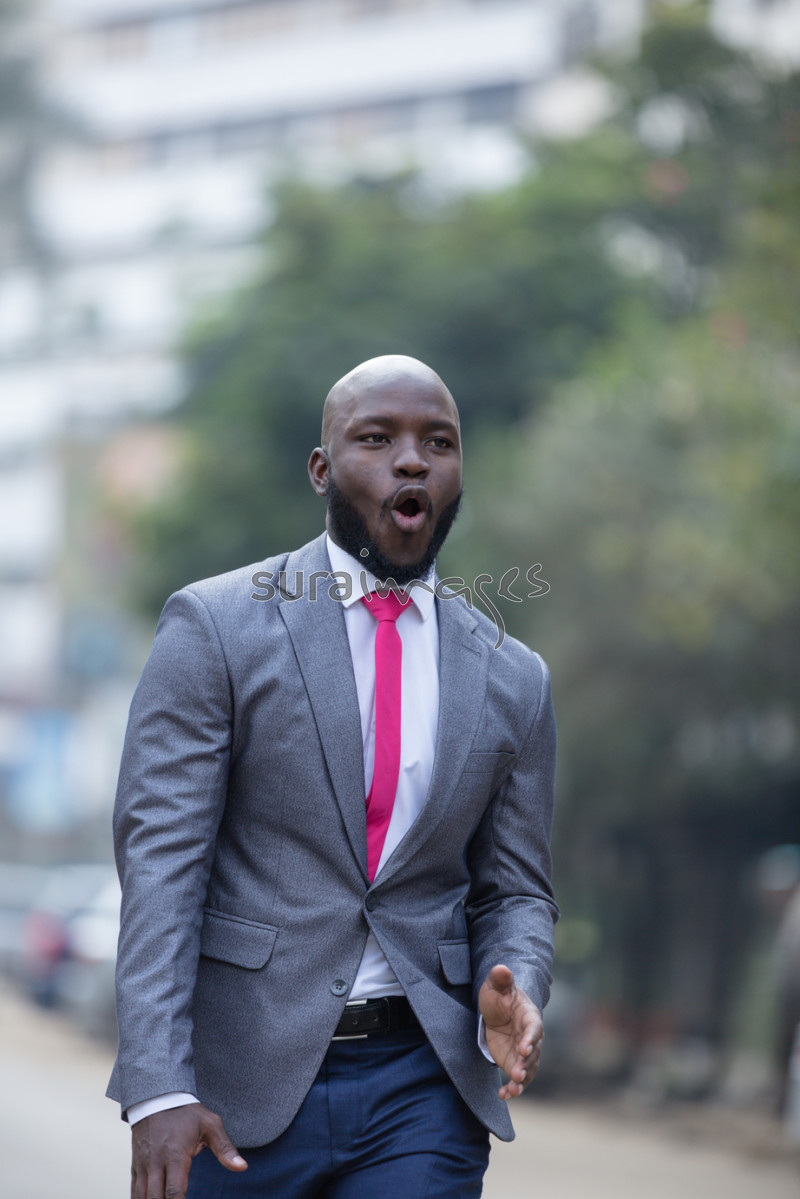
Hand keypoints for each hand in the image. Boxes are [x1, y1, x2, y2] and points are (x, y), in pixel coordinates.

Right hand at [131, 1103, 246, 1198]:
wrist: (157, 1097)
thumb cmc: (186, 1112)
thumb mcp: (210, 1124)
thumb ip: (225, 1148)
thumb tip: (242, 1167)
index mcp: (175, 1154)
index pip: (175, 1192)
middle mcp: (156, 1162)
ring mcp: (143, 1165)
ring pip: (141, 1197)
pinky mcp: (135, 1166)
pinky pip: (134, 1191)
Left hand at [479, 963, 543, 1100]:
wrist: (498, 1011)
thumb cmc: (500, 996)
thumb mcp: (496, 986)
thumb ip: (500, 979)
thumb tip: (501, 968)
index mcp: (530, 1017)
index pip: (534, 1028)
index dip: (530, 1039)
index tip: (524, 1048)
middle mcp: (531, 1037)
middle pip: (533, 1053)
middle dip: (526, 1064)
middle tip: (518, 1074)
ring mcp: (524, 1052)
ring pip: (529, 1069)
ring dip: (522, 1080)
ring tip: (513, 1089)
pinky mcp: (515, 1063)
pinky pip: (518, 1078)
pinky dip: (513, 1088)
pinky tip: (504, 1095)